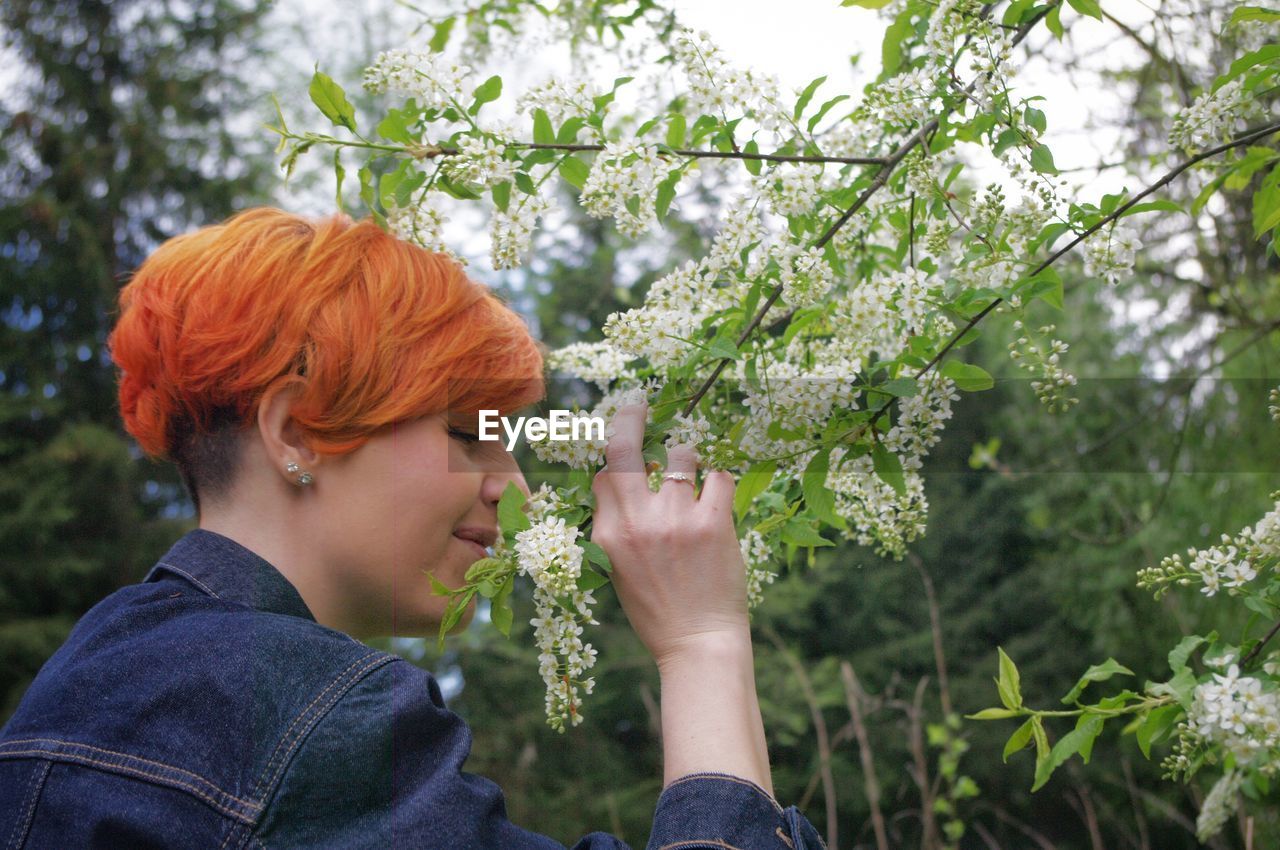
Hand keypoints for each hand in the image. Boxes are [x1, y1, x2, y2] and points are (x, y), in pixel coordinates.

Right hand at [589, 402, 749, 663]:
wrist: (697, 644)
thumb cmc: (659, 613)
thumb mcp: (619, 572)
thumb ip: (617, 529)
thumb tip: (619, 488)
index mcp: (608, 535)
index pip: (604, 475)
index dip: (617, 462)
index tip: (628, 449)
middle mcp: (636, 522)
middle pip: (625, 447)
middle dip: (631, 417)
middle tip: (640, 404)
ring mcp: (675, 519)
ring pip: (681, 454)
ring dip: (689, 457)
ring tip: (696, 473)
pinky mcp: (713, 523)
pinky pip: (719, 475)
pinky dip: (721, 478)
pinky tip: (720, 492)